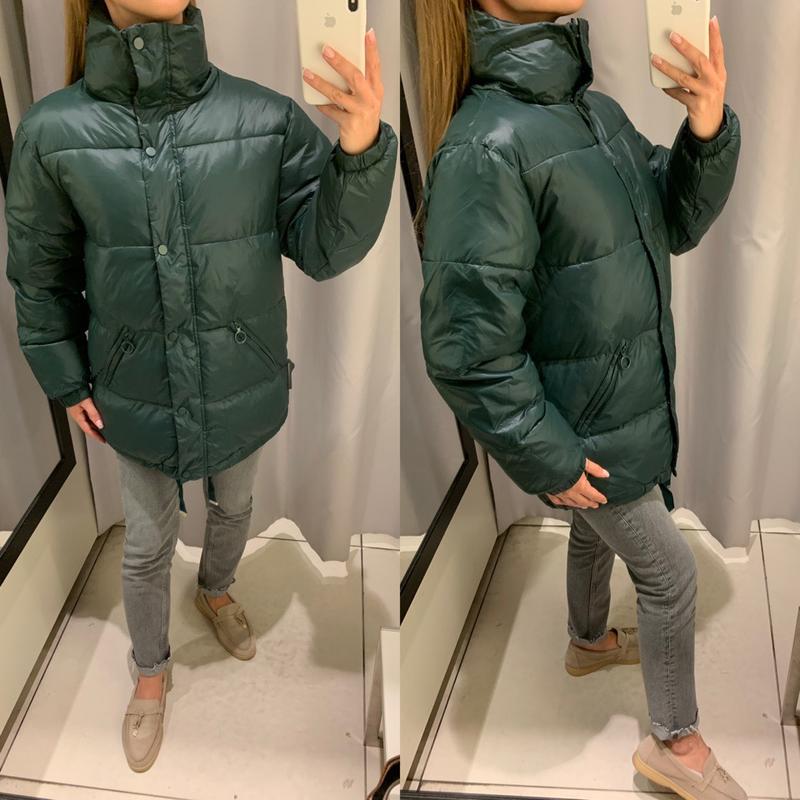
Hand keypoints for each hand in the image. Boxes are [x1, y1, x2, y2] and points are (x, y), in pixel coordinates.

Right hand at [67, 396, 106, 443]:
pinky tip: (100, 418)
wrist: (70, 386)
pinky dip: (95, 419)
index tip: (103, 441)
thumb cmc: (75, 393)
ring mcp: (80, 412)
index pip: (88, 430)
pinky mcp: (82, 407)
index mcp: (78, 417)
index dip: (96, 436)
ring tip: (105, 429)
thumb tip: (100, 424)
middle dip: (97, 433)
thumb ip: (94, 414)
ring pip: (90, 422)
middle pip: (89, 427)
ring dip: (96, 426)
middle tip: (106, 436)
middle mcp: (79, 416)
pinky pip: (90, 416)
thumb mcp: (87, 404)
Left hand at [301, 28, 383, 154]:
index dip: (372, 49)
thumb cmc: (364, 117)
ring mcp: (360, 112)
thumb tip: (337, 61)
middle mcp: (370, 100)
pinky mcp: (350, 124)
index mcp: (376, 90)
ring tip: (308, 73)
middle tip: (326, 50)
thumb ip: (358, 81)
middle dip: (339, 62)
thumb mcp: (367, 97)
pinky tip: (314, 99)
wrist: (366, 145)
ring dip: (321, 83)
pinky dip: (322, 105)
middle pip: (355, 77)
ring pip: (338, 94)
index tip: (367, 34)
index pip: (375, 66)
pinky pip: (331, 112)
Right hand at [546, 458, 609, 508]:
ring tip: (583, 506)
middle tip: (595, 505)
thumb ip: (594, 469)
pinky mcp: (550, 493)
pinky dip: (563, 504)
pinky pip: (558, 502)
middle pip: (583, 501)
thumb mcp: (582, 462)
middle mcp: (571, 492)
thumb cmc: (562, 461)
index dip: (600, 498)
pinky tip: (564, 503)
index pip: (593, 495)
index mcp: (580, 486)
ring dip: (579, 505)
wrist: (543, 463)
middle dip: (591, 503)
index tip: (603, 500)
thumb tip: (605, 474)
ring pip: (572, 503)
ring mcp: (560, 494)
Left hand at [651, 15, 726, 140]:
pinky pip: (678, 94)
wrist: (712, 127)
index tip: (711, 20)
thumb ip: (703, 69)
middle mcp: (715, 81)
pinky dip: (669, 89)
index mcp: (720, 72)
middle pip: (700, 60)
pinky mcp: (696, 106)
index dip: (715, 35)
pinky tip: (662, 84)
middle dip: (685, 47)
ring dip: (668, 67)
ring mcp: (706, 94)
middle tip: (673, 36)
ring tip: (656, 59)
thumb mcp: (712, 82)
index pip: (718, 49)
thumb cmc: (709, 100)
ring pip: (684, 77)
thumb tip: (684, 53)